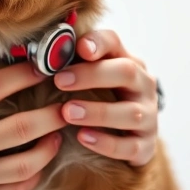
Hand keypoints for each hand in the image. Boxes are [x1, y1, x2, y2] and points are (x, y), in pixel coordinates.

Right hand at [0, 59, 65, 189]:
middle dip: (52, 113)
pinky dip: (32, 176)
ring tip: (59, 135)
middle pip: (20, 127)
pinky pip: (14, 189)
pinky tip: (38, 164)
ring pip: (25, 163)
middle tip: (69, 104)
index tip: (42, 67)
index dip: (22, 74)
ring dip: (49, 147)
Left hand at [53, 30, 158, 166]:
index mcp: (127, 61)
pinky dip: (106, 143)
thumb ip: (71, 63)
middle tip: (60, 81)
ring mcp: (148, 117)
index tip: (78, 48)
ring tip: (67, 112)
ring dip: (97, 112)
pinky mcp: (146, 146)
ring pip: (130, 112)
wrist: (128, 135)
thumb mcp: (88, 76)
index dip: (97, 43)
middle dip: (92, 75)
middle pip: (126, 72)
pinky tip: (83, 138)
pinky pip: (130, 147)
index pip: (114, 42)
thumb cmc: (99, 97)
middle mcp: (143, 86)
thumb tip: (41, 53)